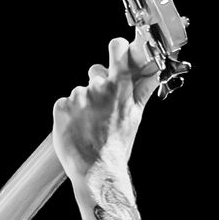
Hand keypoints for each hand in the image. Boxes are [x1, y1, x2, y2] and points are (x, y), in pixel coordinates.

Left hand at [52, 35, 160, 180]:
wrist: (96, 171)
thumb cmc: (118, 145)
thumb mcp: (135, 116)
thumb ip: (143, 88)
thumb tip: (156, 69)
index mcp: (119, 87)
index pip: (118, 48)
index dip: (117, 49)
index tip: (118, 53)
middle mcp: (98, 87)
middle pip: (96, 72)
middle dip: (98, 85)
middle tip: (101, 111)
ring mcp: (78, 96)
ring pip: (80, 92)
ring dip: (83, 105)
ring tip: (89, 127)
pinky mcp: (62, 106)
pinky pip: (65, 104)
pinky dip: (69, 115)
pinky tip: (77, 130)